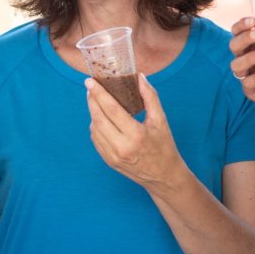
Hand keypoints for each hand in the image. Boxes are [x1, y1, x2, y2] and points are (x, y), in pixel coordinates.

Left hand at [85, 73, 186, 191]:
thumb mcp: (161, 120)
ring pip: (94, 129)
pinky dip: (95, 126)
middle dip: (92, 100)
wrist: (163, 177)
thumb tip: (140, 77)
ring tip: (96, 100)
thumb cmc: (164, 147)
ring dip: (93, 112)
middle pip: (98, 118)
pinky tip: (100, 118)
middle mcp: (121, 147)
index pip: (111, 110)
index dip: (99, 94)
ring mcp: (112, 156)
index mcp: (136, 135)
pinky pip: (96, 139)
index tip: (89, 81)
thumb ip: (150, 97)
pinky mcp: (108, 161)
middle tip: (90, 87)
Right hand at [228, 9, 254, 121]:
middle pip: (234, 45)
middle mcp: (246, 58)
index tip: (253, 20)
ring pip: (237, 64)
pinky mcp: (250, 90)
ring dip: (250, 57)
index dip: (241, 25)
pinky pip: (248, 82)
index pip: (239, 31)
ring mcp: (246, 74)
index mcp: (253, 45)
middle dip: (244, 38)